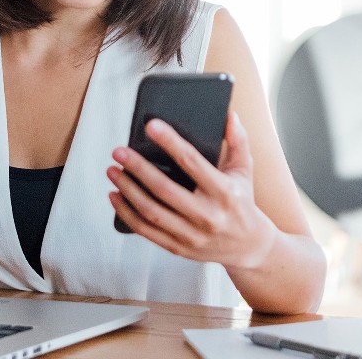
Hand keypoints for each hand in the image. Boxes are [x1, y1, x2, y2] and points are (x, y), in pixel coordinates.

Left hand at [107, 112, 277, 269]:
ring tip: (112, 171)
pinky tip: (115, 196)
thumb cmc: (243, 201)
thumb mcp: (244, 170)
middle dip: (138, 168)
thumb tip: (228, 114)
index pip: (192, 162)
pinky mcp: (179, 247)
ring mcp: (192, 234)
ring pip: (151, 211)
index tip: (151, 126)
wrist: (249, 246)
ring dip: (128, 190)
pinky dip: (126, 213)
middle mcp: (207, 215)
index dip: (170, 142)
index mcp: (224, 192)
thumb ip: (238, 141)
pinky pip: (146, 230)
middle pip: (165, 189)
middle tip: (119, 151)